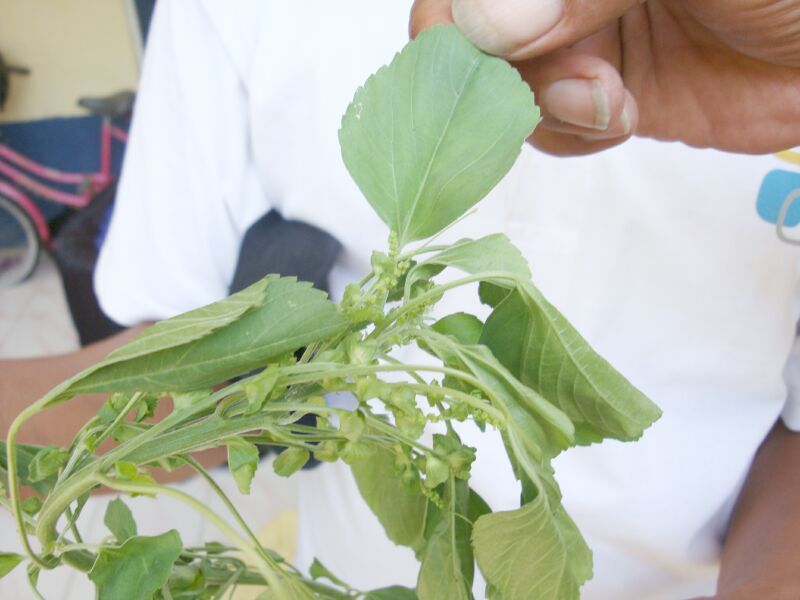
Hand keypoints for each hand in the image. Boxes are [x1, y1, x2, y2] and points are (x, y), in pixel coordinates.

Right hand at [410, 0, 799, 155]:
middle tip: (567, 79)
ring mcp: (583, 41)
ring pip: (510, 86)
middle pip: (478, 35)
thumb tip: (486, 24)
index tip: (488, 45)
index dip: (458, 15)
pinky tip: (620, 115)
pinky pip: (553, 126)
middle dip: (507, 69)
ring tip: (613, 99)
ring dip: (550, 106)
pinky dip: (573, 133)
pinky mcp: (606, 96)